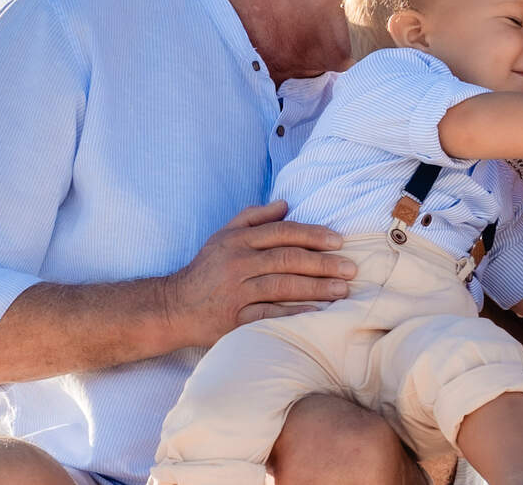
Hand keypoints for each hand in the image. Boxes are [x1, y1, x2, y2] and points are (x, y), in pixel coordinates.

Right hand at [164, 200, 355, 346]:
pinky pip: (268, 314)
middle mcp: (237, 262)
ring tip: (343, 290)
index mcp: (238, 239)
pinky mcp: (233, 318)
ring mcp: (235, 291)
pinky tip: (317, 313)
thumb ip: (253, 217)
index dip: (313, 235)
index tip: (339, 240)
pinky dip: (294, 313)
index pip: (282, 232)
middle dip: (323, 263)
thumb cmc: (205, 269)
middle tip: (351, 268)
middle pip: (287, 258)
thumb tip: (285, 203)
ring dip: (316, 288)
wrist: (172, 306)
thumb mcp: (223, 235)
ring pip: (282, 285)